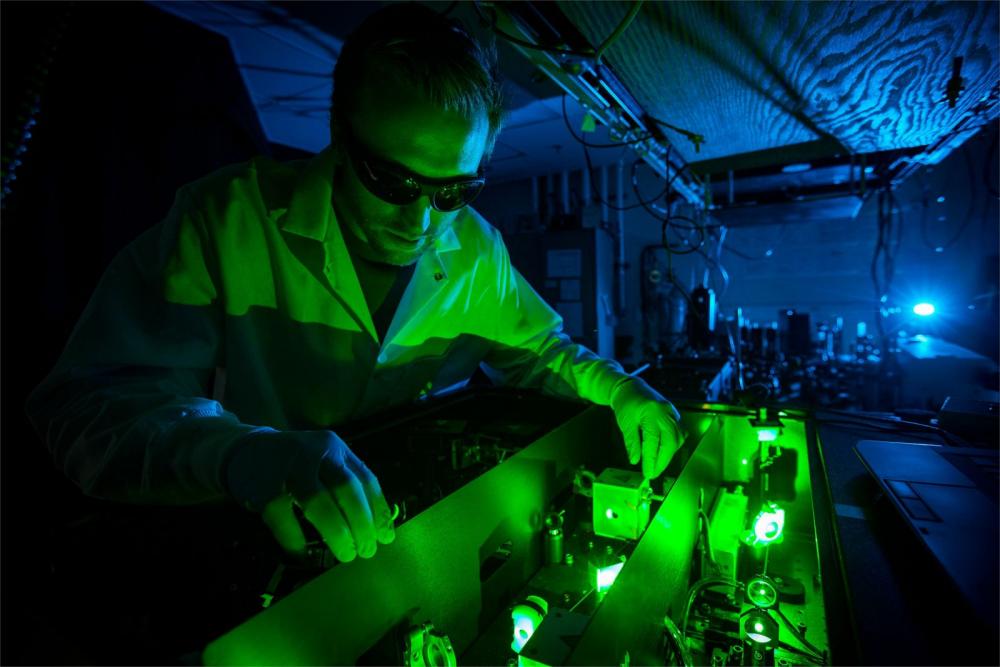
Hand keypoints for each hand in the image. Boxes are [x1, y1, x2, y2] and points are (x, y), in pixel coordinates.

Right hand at [225, 430, 394, 561]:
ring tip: (346, 555)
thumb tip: (378, 525)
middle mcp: (315, 452)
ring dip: (337, 532)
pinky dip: (295, 539)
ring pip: (319, 502)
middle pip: (347, 489)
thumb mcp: (324, 462)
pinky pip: (283, 518)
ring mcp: (288, 468)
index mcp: (335, 447)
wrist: (245, 451)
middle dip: (362, 523)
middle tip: (367, 550)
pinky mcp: (264, 487)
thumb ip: (348, 483)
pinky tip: (303, 554)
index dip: (379, 511)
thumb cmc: (295, 464)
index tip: (385, 538)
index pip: (366, 479)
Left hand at [610, 378, 682, 478]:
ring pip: (677, 439)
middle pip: (670, 442)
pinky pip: (679, 433)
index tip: (647, 473)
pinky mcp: (674, 415)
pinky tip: (664, 453)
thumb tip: (635, 461)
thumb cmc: (625, 404)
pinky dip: (673, 446)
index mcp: (651, 412)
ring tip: (657, 466)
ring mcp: (672, 413)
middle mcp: (666, 412)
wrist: (630, 387)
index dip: (651, 459)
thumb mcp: (625, 423)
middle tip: (653, 473)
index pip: (653, 441)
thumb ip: (632, 442)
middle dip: (663, 461)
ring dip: (668, 455)